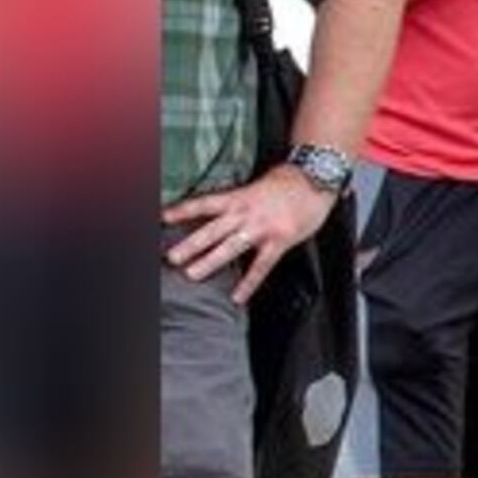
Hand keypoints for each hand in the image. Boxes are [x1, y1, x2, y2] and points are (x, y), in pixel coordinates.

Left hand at [161, 172, 338, 302]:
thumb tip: (221, 214)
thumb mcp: (256, 187)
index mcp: (239, 197)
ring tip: (192, 274)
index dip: (183, 210)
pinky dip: (249, 283)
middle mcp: (246, 213)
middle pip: (212, 230)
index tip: (162, 217)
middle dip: (190, 244)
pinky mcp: (279, 241)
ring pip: (231, 247)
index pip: (205, 203)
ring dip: (210, 262)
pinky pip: (261, 266)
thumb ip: (239, 202)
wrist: (315, 180)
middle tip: (171, 257)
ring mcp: (262, 228)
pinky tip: (237, 297)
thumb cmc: (287, 183)